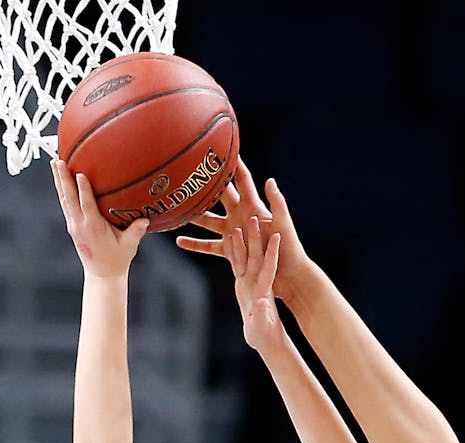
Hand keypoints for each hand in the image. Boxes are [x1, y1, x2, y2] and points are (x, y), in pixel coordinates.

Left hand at [51, 159, 147, 277]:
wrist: (102, 274)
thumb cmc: (117, 259)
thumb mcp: (129, 246)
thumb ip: (135, 232)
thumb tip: (145, 219)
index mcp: (93, 228)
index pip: (86, 205)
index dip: (83, 189)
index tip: (80, 174)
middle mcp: (80, 225)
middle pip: (69, 198)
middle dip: (63, 178)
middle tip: (58, 161)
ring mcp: (74, 225)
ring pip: (64, 199)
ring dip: (59, 180)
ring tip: (54, 163)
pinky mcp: (72, 225)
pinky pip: (65, 204)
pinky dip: (62, 190)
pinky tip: (60, 179)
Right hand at [176, 157, 309, 300]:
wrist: (288, 275)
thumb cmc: (289, 248)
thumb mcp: (283, 224)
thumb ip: (277, 203)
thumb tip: (269, 180)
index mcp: (254, 207)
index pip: (241, 180)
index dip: (232, 163)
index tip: (220, 145)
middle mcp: (240, 216)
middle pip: (218, 196)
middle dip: (204, 183)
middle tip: (186, 170)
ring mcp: (234, 233)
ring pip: (208, 220)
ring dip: (193, 214)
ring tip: (175, 206)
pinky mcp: (231, 251)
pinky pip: (209, 246)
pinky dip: (194, 244)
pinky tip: (178, 241)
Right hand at [226, 216, 286, 356]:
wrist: (265, 339)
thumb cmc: (264, 335)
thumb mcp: (262, 326)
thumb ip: (261, 314)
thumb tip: (261, 303)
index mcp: (265, 289)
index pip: (269, 267)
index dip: (272, 252)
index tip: (276, 236)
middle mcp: (258, 281)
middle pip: (256, 256)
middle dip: (255, 238)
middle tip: (254, 217)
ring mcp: (250, 281)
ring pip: (245, 256)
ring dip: (243, 240)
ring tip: (238, 222)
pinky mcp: (243, 284)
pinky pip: (236, 263)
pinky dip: (233, 249)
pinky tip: (229, 236)